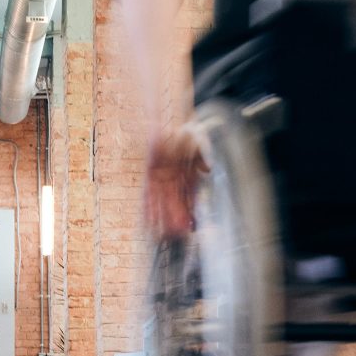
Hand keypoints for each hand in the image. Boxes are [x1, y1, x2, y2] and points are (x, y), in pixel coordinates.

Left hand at [144, 125, 205, 240]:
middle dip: (175, 219)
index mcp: (189, 174)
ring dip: (162, 218)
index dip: (189, 212)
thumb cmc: (184, 129)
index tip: (190, 226)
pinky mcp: (149, 175)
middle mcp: (175, 179)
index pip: (189, 197)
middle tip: (176, 236)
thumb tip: (208, 169)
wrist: (165, 119)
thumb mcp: (199, 140)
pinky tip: (147, 221)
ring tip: (162, 234)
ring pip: (161, 202)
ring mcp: (162, 178)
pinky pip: (147, 193)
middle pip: (175, 203)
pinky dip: (147, 207)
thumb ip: (203, 155)